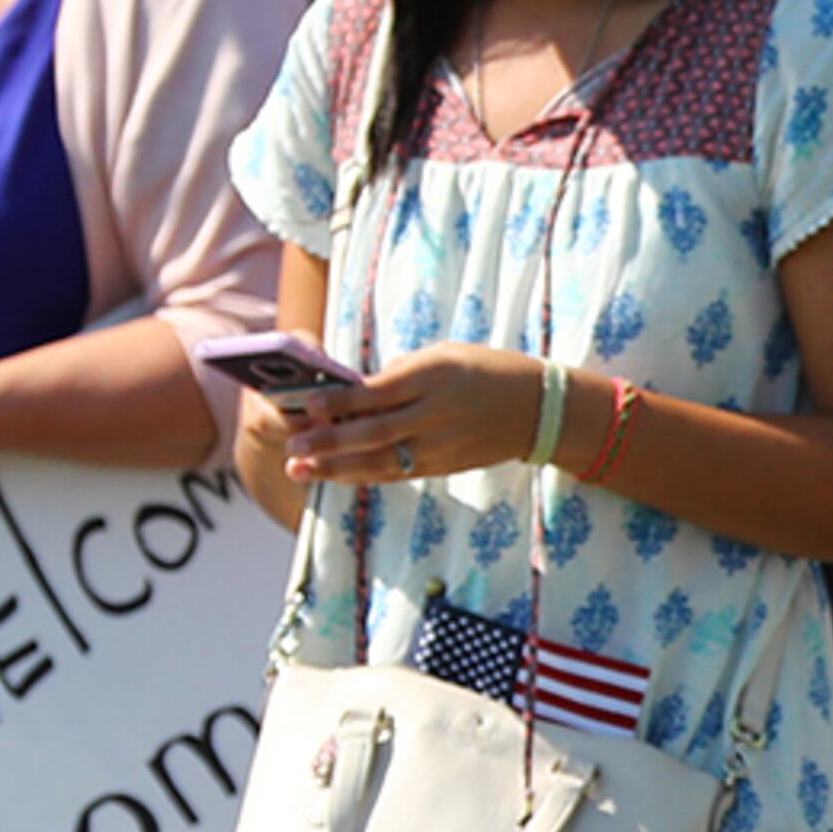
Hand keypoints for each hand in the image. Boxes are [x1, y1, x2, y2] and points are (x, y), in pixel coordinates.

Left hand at [277, 348, 548, 485]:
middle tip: (292, 449)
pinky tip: (336, 474)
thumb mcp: (443, 357)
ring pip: (382, 461)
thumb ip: (398, 376)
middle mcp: (438, 415)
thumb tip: (350, 395)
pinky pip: (398, 472)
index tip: (303, 405)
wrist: (540, 408)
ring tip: (300, 470)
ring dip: (337, 467)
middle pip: (374, 433)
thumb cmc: (484, 371)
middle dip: (328, 442)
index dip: (338, 402)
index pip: (377, 393)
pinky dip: (364, 474)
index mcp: (435, 378)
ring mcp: (443, 445)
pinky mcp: (446, 465)